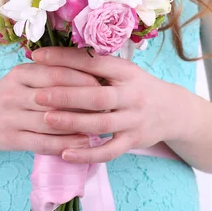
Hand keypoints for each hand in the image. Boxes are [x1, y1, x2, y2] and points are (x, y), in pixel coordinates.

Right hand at [0, 63, 100, 154]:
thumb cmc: (10, 95)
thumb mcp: (23, 77)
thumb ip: (49, 73)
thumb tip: (93, 73)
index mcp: (19, 74)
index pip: (55, 73)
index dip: (82, 78)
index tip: (104, 82)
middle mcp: (13, 94)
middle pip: (55, 97)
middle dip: (85, 100)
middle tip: (109, 103)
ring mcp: (11, 118)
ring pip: (51, 121)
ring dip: (79, 124)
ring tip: (102, 124)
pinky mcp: (11, 140)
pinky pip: (43, 143)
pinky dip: (66, 143)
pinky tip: (85, 143)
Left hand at [31, 47, 194, 162]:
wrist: (173, 111)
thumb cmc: (136, 87)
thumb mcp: (123, 71)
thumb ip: (96, 67)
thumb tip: (55, 57)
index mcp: (126, 72)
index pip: (94, 62)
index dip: (65, 58)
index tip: (38, 57)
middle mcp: (132, 95)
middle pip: (97, 96)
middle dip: (66, 95)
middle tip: (38, 95)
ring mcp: (134, 120)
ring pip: (101, 123)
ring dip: (72, 122)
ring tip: (46, 120)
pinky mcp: (134, 141)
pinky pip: (109, 151)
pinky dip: (87, 154)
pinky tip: (65, 153)